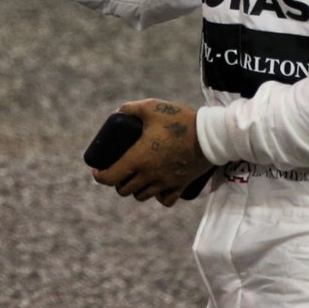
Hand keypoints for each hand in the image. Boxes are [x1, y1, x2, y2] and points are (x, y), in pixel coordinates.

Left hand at [90, 99, 211, 207]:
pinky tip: (157, 184)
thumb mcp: (152, 107)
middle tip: (120, 168)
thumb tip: (116, 113)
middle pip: (123, 190)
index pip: (110, 177)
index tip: (98, 169)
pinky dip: (157, 196)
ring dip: (135, 188)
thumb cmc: (179, 120)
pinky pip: (164, 200)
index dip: (99, 175)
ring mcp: (164, 183)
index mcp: (138, 158)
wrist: (211, 135)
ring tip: (137, 175)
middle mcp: (149, 175)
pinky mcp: (179, 186)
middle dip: (117, 181)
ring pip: (141, 196)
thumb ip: (130, 109)